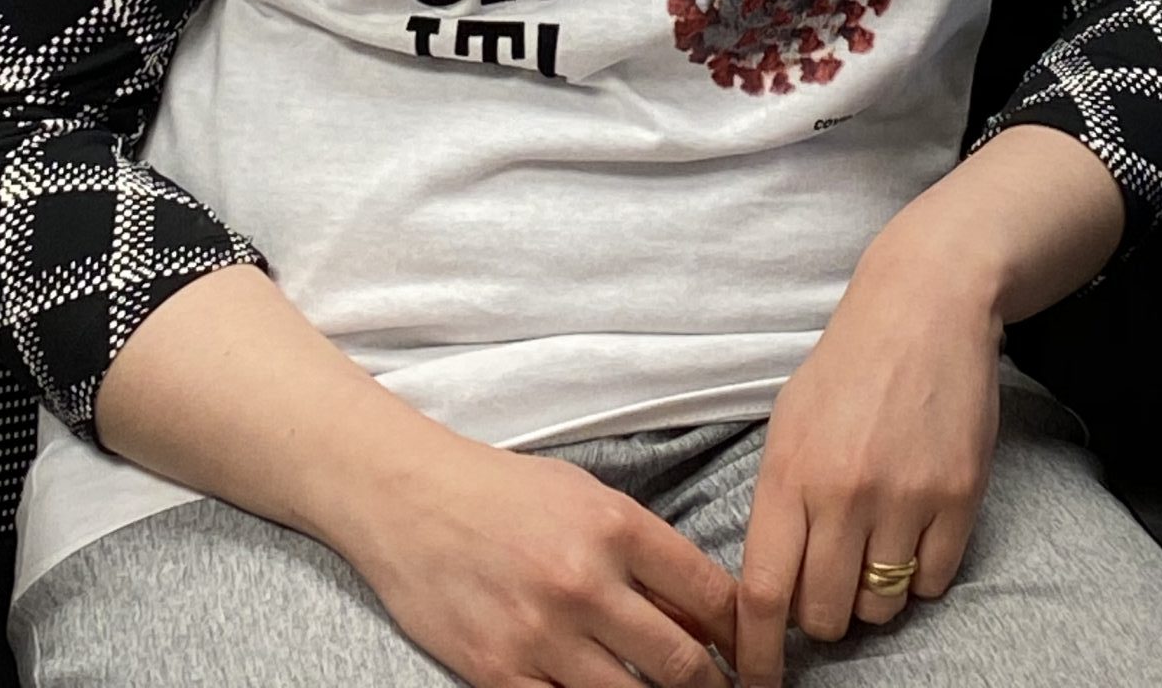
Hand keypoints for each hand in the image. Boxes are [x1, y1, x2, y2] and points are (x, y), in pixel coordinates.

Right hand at [340, 421, 737, 687]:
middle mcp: (585, 583)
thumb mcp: (585, 497)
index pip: (709, 594)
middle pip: (682, 663)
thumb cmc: (504, 491)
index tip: (751, 653)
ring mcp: (541, 635)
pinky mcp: (500, 674)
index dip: (742, 634)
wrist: (410, 498)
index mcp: (615, 527)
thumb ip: (644, 551)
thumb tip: (701, 617)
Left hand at [732, 255, 1002, 687]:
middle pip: (824, 615)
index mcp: (790, 472)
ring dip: (872, 595)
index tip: (757, 679)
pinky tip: (913, 527)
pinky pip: (933, 584)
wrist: (925, 307)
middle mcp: (844, 492)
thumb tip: (768, 592)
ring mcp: (905, 497)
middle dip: (822, 616)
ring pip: (880, 607)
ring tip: (874, 541)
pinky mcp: (958, 497)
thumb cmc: (849, 367)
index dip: (757, 651)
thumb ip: (778, 504)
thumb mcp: (789, 423)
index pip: (763, 592)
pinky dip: (920, 574)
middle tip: (829, 581)